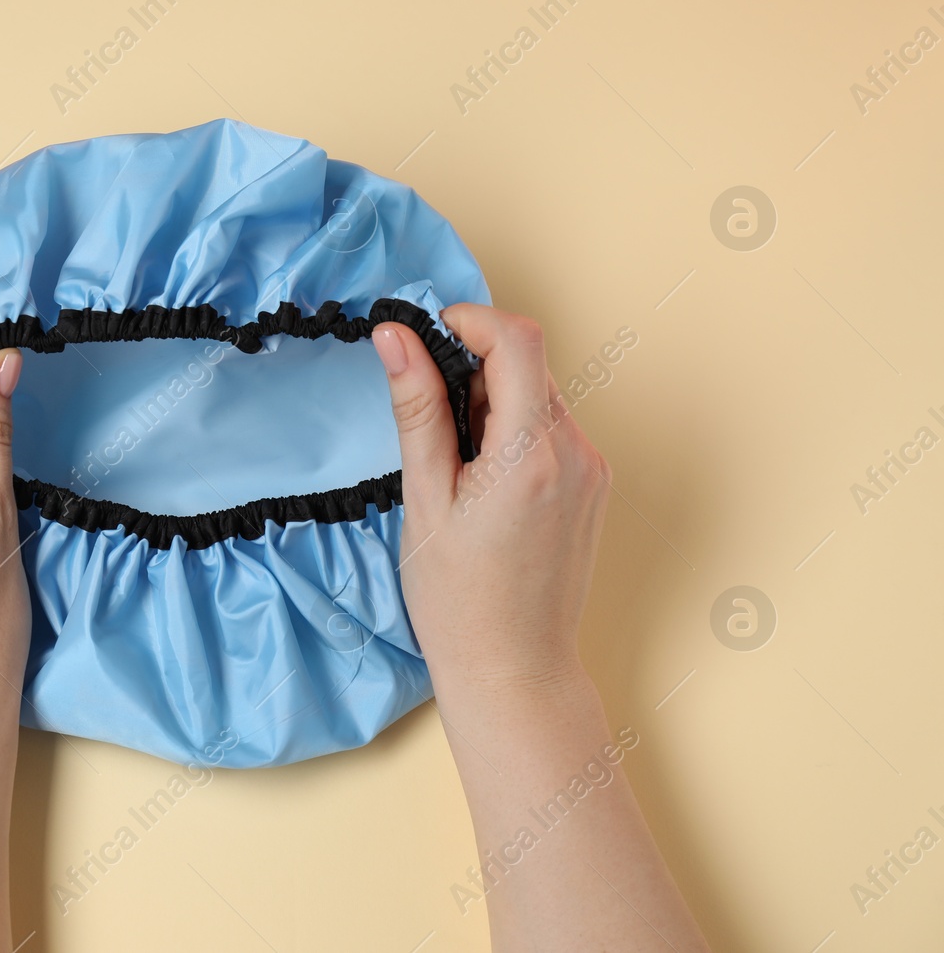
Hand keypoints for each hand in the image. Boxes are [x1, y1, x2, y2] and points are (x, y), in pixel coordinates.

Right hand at [374, 305, 708, 951]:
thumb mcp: (424, 499)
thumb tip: (397, 337)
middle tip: (432, 428)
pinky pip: (551, 429)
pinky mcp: (593, 485)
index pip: (517, 338)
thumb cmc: (459, 600)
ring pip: (539, 395)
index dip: (469, 321)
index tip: (427, 339)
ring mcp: (592, 470)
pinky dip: (513, 432)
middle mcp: (576, 453)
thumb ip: (417, 409)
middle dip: (474, 371)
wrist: (515, 671)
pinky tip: (484, 486)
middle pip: (528, 363)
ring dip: (493, 404)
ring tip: (457, 470)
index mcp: (531, 454)